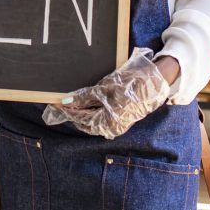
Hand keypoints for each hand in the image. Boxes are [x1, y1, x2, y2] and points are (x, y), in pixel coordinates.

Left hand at [41, 48, 171, 138]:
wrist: (155, 81)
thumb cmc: (131, 83)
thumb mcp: (105, 88)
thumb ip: (85, 97)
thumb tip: (66, 102)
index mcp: (108, 122)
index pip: (80, 118)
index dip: (67, 110)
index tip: (54, 103)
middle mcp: (112, 128)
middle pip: (85, 122)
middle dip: (72, 112)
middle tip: (59, 102)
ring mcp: (117, 125)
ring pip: (93, 120)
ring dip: (82, 112)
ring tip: (70, 101)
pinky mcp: (121, 119)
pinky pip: (101, 118)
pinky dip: (92, 111)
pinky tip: (86, 102)